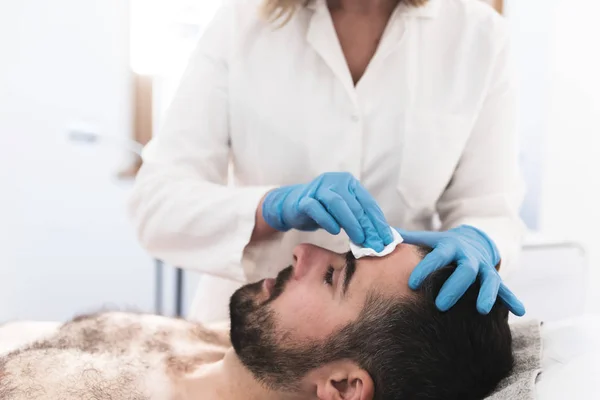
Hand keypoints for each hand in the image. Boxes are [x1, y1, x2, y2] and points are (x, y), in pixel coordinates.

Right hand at [262, 172, 393, 250]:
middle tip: (375, 244)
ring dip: (350, 222)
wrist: (292, 206)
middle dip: (367, 226)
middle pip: (355, 204)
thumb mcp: (345, 213)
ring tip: (359, 238)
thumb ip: (362, 221)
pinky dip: (328, 220)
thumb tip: (388, 237)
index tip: (387, 240)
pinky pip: (317, 208)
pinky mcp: (304, 199)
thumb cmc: (323, 210)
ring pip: (337, 203)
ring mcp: (318, 188)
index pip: (367, 203)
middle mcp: (335, 182)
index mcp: (349, 183)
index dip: (378, 222)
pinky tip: (335, 231)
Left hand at [396, 225, 524, 315]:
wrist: (472, 240)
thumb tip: (377, 238)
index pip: (437, 257)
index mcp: (449, 246)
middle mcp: (468, 256)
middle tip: (440, 304)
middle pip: (464, 271)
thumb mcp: (425, 239)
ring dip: (486, 294)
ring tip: (482, 310)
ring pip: (489, 280)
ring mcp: (484, 267)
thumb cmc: (441, 246)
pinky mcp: (494, 277)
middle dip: (454, 287)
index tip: (412, 283)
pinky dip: (512, 300)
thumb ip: (404, 240)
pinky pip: (505, 289)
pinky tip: (520, 311)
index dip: (425, 269)